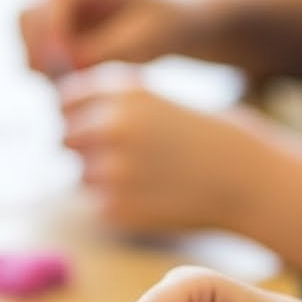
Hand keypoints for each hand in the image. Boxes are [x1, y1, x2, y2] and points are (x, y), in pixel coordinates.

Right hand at [19, 0, 183, 75]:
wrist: (169, 19)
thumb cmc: (161, 28)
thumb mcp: (139, 41)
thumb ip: (102, 51)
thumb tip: (68, 64)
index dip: (54, 34)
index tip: (67, 67)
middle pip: (27, 12)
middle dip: (37, 49)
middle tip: (53, 81)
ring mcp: (56, 1)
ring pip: (23, 30)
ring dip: (35, 59)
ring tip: (61, 84)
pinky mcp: (54, 21)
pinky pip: (33, 45)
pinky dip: (42, 65)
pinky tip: (64, 81)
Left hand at [59, 66, 240, 230]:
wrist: (243, 178)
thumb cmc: (201, 139)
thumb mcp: (154, 102)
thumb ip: (106, 106)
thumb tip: (58, 125)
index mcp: (120, 92)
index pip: (65, 101)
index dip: (79, 115)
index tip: (99, 127)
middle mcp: (110, 126)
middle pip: (65, 138)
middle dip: (85, 147)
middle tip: (123, 158)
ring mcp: (110, 170)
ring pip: (81, 175)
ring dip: (103, 179)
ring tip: (148, 179)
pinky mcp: (114, 209)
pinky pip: (98, 206)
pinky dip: (119, 205)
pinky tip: (153, 199)